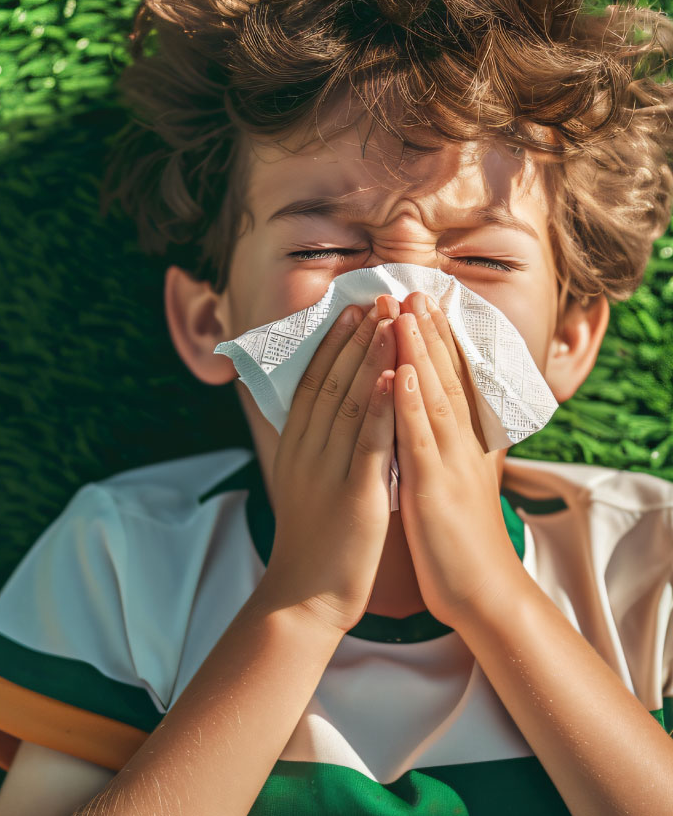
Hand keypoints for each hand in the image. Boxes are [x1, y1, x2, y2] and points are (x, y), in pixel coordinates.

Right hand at [258, 296, 399, 634]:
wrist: (304, 596)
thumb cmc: (314, 541)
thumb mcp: (308, 482)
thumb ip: (319, 446)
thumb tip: (332, 412)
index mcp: (298, 445)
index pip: (315, 381)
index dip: (334, 343)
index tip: (353, 310)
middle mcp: (309, 449)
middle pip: (332, 381)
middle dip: (357, 337)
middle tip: (377, 298)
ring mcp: (330, 469)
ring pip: (351, 401)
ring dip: (372, 356)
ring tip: (391, 319)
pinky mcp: (355, 493)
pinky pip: (370, 441)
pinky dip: (383, 405)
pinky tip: (397, 374)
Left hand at [391, 291, 524, 628]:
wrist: (481, 591)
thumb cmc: (458, 535)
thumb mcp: (452, 476)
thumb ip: (441, 442)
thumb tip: (428, 410)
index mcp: (460, 440)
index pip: (448, 379)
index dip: (434, 339)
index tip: (419, 301)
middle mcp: (460, 443)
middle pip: (443, 377)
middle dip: (424, 331)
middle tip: (410, 289)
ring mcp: (450, 463)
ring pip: (433, 396)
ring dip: (418, 351)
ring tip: (403, 311)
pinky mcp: (435, 488)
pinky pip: (421, 438)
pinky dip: (410, 402)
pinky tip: (400, 372)